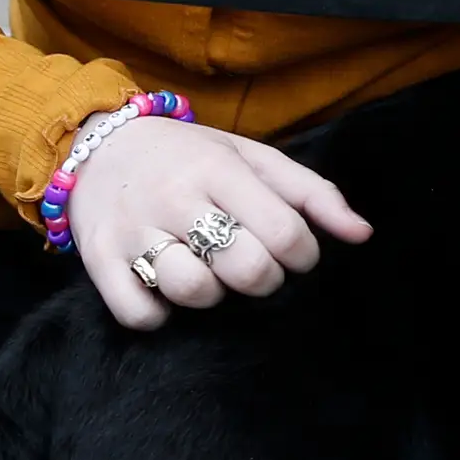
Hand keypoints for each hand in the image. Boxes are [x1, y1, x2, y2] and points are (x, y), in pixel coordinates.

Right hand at [69, 116, 369, 330]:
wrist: (97, 144)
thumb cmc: (189, 157)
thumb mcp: (251, 157)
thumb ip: (311, 192)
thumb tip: (362, 234)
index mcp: (217, 168)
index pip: (285, 231)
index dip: (302, 255)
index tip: (293, 252)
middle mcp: (174, 197)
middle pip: (245, 268)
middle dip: (264, 279)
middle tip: (254, 266)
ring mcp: (133, 230)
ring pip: (193, 292)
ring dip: (212, 294)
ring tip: (208, 272)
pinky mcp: (98, 260)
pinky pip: (139, 315)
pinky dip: (159, 314)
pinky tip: (166, 291)